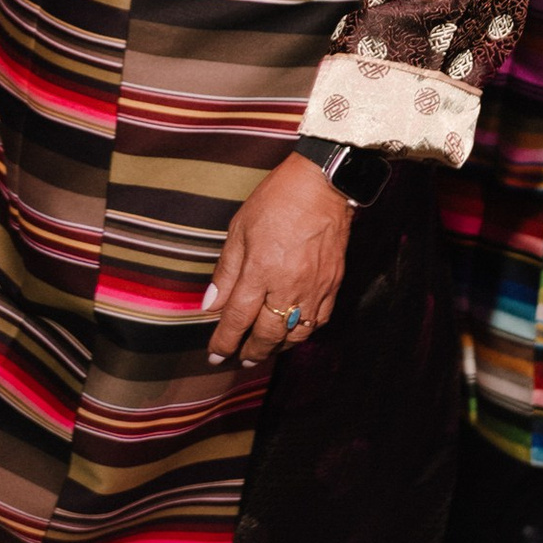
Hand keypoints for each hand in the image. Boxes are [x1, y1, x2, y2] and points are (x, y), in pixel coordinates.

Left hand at [203, 153, 350, 369]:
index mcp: (260, 271)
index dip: (224, 341)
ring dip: (277, 347)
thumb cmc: (277, 200)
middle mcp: (287, 286)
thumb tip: (210, 305)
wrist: (322, 184)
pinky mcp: (333, 284)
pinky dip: (303, 333)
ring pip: (295, 334)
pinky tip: (293, 332)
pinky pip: (318, 321)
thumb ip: (226, 272)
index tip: (214, 354)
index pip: (237, 319)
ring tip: (264, 350)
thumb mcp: (239, 229)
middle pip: (267, 334)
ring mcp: (314, 288)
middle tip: (240, 359)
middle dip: (251, 352)